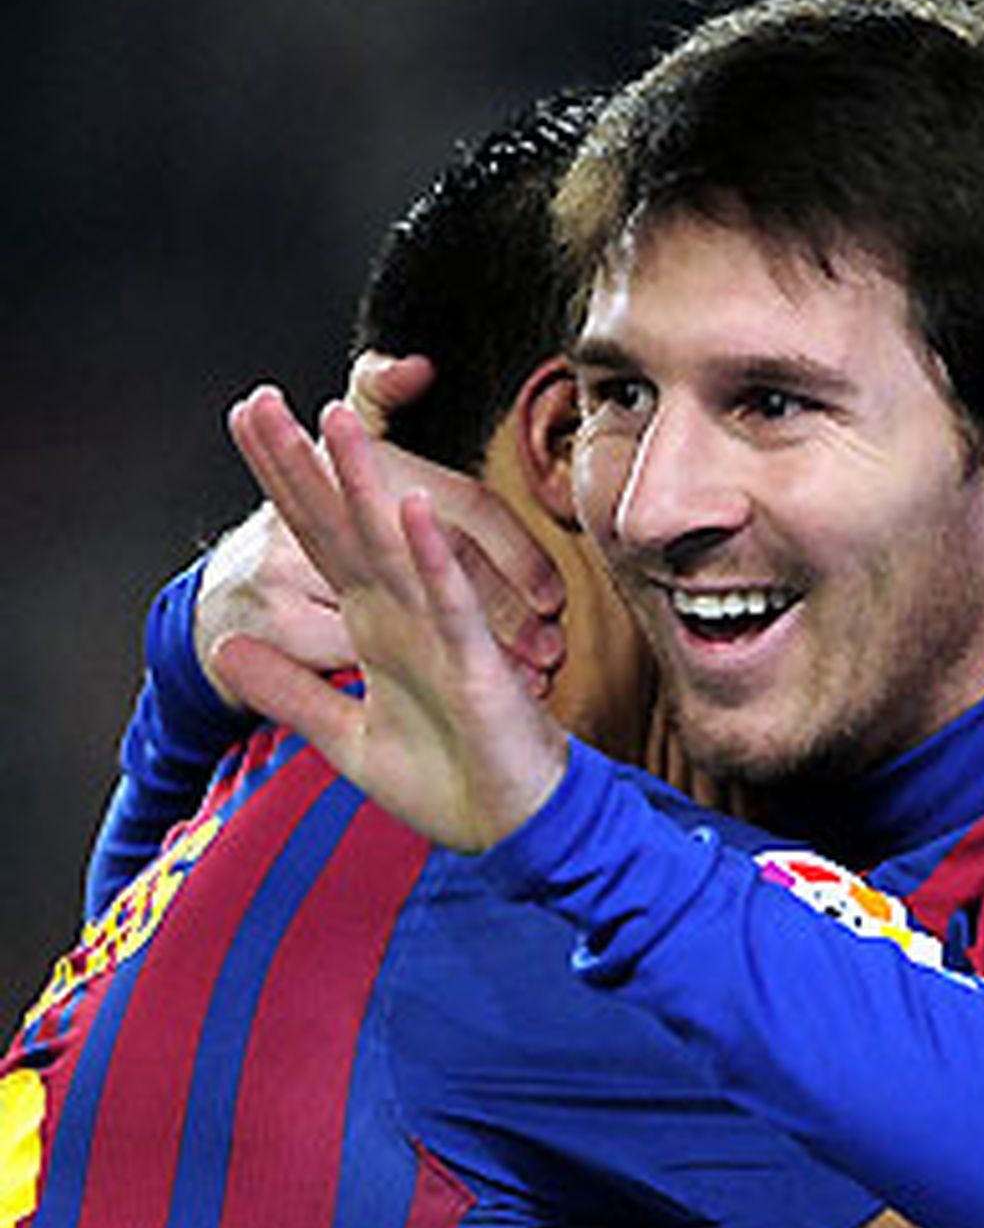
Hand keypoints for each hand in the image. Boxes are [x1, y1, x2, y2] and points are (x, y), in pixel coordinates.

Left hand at [214, 386, 569, 851]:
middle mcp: (405, 614)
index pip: (317, 540)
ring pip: (396, 547)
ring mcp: (442, 632)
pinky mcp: (479, 664)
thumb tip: (223, 650)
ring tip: (336, 420)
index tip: (243, 424)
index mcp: (375, 625)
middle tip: (260, 400)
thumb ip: (290, 691)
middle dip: (303, 466)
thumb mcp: (346, 738)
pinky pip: (453, 605)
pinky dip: (433, 561)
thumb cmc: (447, 782)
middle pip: (344, 526)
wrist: (515, 827)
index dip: (280, 485)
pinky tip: (411, 510)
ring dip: (369, 485)